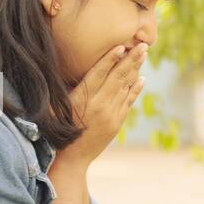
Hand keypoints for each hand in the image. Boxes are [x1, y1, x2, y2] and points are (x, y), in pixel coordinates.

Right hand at [58, 42, 147, 165]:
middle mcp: (98, 105)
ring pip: (125, 87)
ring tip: (143, 55)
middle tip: (142, 45)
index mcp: (82, 99)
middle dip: (131, 59)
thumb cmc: (59, 128)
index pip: (98, 73)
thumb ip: (71, 88)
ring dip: (135, 69)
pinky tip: (142, 77)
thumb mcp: (59, 107)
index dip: (110, 59)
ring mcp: (110, 115)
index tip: (121, 46)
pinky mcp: (117, 123)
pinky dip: (135, 89)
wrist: (72, 158)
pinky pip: (129, 102)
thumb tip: (77, 68)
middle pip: (117, 77)